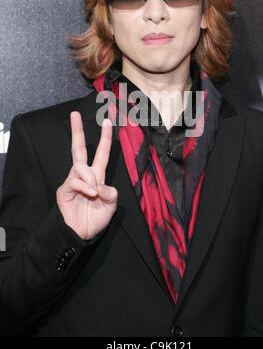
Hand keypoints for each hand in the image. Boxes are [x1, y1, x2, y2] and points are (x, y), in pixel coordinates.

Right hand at [56, 111, 117, 239]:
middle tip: (75, 114)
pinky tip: (90, 194)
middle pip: (79, 148)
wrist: (82, 233)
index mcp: (97, 175)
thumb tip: (99, 185)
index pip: (100, 153)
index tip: (107, 123)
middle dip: (77, 131)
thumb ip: (110, 193)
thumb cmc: (96, 219)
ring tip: (94, 193)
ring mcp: (73, 180)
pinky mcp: (65, 189)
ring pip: (80, 166)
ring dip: (90, 178)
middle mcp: (84, 175)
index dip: (105, 138)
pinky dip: (85, 186)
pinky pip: (75, 180)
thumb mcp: (111, 205)